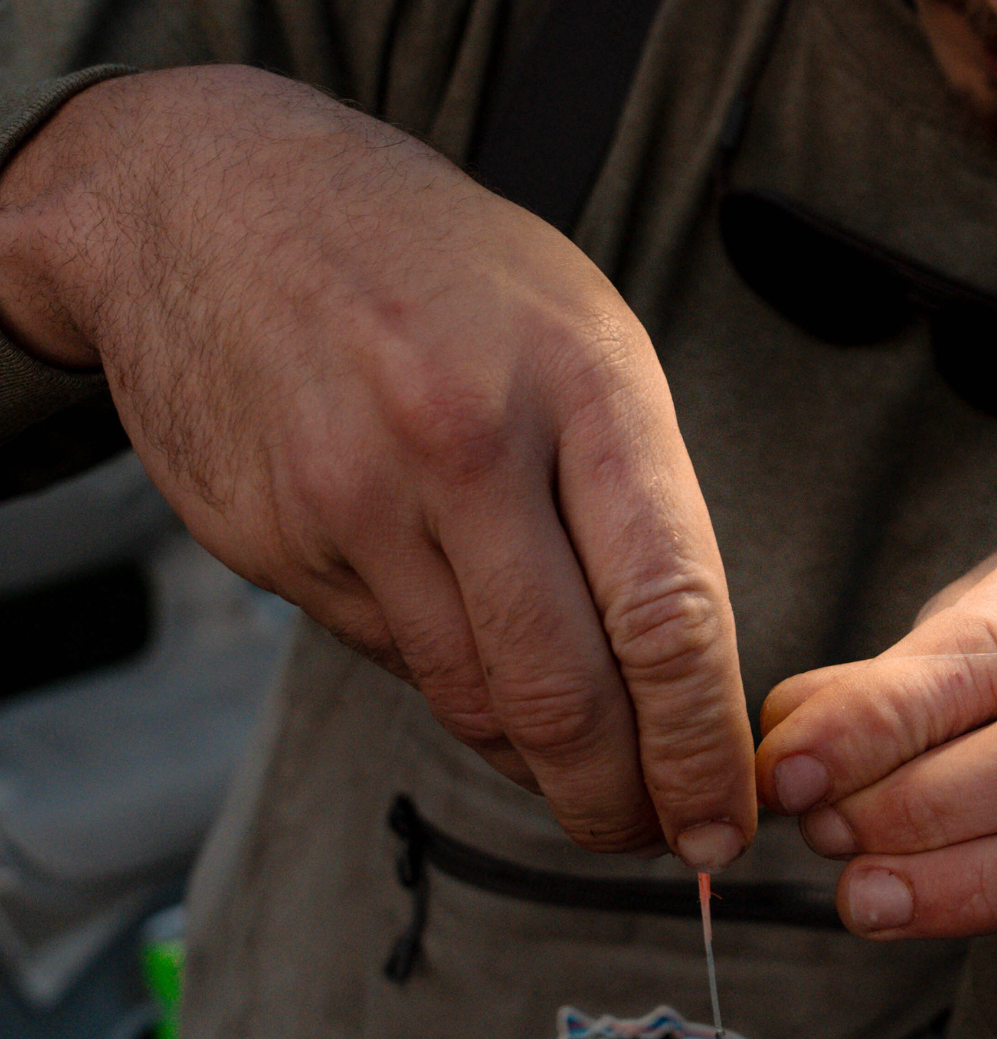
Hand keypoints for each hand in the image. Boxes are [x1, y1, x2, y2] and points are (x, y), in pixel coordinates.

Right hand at [0, 67, 755, 865]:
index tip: (729, 810)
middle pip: (566, 694)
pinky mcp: (278, 546)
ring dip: (543, 768)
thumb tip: (674, 665)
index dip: (707, 739)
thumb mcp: (582, 329)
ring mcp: (358, 502)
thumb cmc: (441, 266)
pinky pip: (394, 660)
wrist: (224, 202)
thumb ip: (633, 486)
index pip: (668, 607)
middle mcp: (467, 445)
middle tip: (662, 835)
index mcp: (580, 379)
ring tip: (591, 783)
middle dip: (626, 800)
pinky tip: (484, 677)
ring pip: (474, 700)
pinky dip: (455, 694)